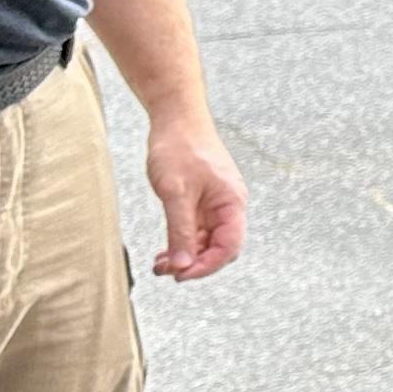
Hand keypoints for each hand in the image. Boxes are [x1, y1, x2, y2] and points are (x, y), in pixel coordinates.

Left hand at [145, 115, 247, 279]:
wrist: (177, 117)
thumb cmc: (180, 146)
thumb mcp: (175, 192)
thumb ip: (180, 230)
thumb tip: (182, 265)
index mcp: (232, 203)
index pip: (229, 247)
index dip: (206, 266)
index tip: (180, 275)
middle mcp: (229, 206)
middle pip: (220, 248)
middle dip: (195, 263)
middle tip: (167, 272)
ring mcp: (216, 203)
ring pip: (207, 241)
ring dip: (186, 255)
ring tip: (160, 264)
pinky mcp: (203, 200)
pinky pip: (197, 229)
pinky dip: (182, 242)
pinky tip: (165, 250)